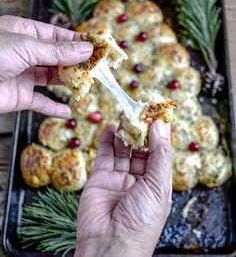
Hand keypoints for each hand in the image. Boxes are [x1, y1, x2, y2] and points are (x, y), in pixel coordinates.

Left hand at [0, 15, 92, 116]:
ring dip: (69, 82)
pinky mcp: (19, 97)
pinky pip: (40, 103)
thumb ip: (57, 51)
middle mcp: (25, 53)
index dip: (77, 41)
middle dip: (77, 62)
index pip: (57, 35)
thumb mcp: (26, 47)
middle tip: (97, 67)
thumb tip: (86, 50)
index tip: (98, 46)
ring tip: (88, 84)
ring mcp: (23, 75)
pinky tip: (68, 112)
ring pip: (52, 78)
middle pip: (57, 57)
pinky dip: (54, 108)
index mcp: (24, 33)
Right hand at [75, 120, 171, 256]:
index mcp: (157, 183)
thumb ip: (159, 154)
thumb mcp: (158, 186)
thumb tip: (160, 126)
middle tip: (139, 110)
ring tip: (125, 114)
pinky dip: (107, 139)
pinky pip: (104, 154)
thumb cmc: (140, 222)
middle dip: (140, 129)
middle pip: (141, 148)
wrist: (108, 246)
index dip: (159, 134)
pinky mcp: (100, 177)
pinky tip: (111, 126)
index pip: (160, 152)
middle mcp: (138, 179)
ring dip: (125, 131)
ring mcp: (118, 178)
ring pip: (123, 148)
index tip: (158, 114)